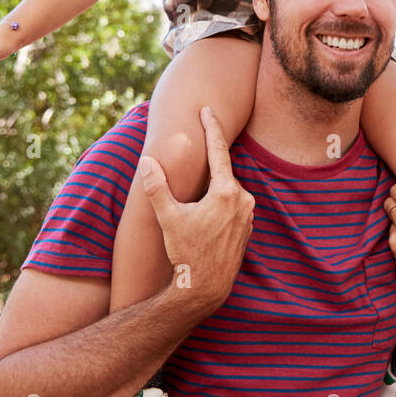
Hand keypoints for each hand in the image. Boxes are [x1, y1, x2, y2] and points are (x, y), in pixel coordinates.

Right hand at [139, 107, 254, 315]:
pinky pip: (233, 204)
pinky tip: (206, 216)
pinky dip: (220, 202)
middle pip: (222, 172)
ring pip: (227, 189)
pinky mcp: (249, 225)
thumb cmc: (187, 253)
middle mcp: (243, 199)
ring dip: (212, 188)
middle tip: (196, 158)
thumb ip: (157, 188)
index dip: (212, 128)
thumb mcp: (168, 218)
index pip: (219, 151)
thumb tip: (146, 160)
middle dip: (208, 165)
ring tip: (195, 203)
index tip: (208, 110)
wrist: (207, 286)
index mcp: (225, 192)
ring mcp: (248, 213)